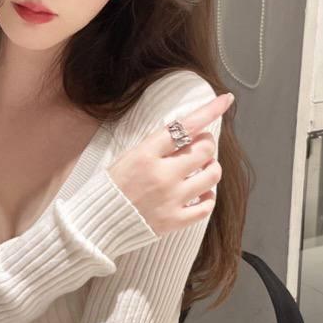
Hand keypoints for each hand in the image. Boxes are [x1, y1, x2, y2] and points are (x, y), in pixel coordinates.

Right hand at [107, 93, 232, 236]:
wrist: (96, 222)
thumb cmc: (112, 187)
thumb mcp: (129, 156)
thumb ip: (158, 146)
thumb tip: (189, 134)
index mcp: (146, 154)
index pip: (185, 126)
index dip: (209, 111)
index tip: (226, 99)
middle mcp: (161, 175)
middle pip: (205, 150)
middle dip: (206, 144)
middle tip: (199, 147)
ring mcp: (170, 199)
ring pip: (212, 176)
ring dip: (211, 168)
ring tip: (202, 170)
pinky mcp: (175, 220)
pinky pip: (207, 205)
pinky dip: (208, 197)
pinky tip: (200, 193)